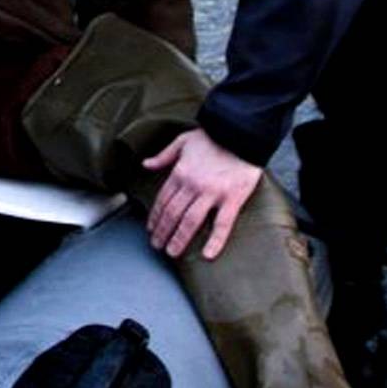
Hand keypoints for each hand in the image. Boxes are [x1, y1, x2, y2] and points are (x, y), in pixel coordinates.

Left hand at [142, 128, 261, 259]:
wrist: (241, 133)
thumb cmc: (213, 137)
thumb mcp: (183, 141)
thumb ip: (164, 155)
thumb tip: (146, 164)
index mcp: (180, 172)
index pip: (162, 200)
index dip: (155, 217)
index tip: (151, 229)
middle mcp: (193, 185)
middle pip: (172, 214)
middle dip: (162, 232)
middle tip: (157, 245)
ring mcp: (212, 193)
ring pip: (190, 221)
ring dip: (178, 239)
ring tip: (172, 252)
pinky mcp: (232, 199)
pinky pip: (222, 224)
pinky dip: (215, 241)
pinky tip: (208, 254)